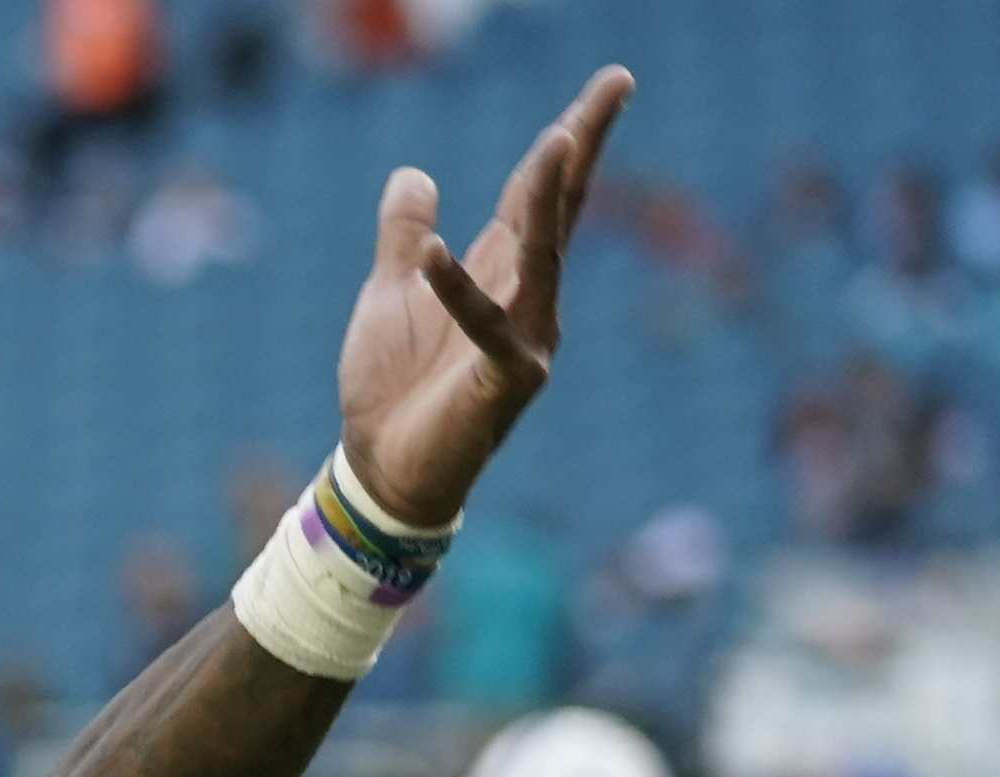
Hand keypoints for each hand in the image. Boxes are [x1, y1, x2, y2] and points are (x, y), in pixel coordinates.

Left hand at [336, 66, 631, 527]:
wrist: (381, 471)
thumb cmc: (394, 388)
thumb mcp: (390, 294)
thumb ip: (403, 236)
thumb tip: (413, 174)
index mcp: (501, 272)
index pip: (539, 194)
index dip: (569, 137)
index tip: (610, 83)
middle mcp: (527, 298)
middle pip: (561, 207)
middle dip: (585, 143)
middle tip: (618, 82)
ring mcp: (527, 339)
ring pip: (543, 254)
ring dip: (546, 197)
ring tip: (557, 138)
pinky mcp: (505, 381)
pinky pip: (483, 325)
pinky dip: (456, 290)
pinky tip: (434, 251)